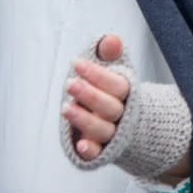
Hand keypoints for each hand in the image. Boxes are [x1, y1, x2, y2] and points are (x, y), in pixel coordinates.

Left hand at [64, 34, 130, 161]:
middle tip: (69, 84)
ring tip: (65, 107)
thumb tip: (111, 39)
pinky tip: (80, 145)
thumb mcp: (111, 69)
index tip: (75, 63)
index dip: (97, 74)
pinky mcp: (100, 150)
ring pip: (103, 130)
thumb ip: (109, 54)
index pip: (117, 84)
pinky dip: (91, 150)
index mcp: (126, 93)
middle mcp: (121, 115)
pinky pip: (98, 153)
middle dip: (90, 96)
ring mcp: (111, 134)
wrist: (125, 124)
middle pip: (110, 107)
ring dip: (85, 120)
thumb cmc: (110, 90)